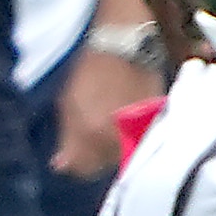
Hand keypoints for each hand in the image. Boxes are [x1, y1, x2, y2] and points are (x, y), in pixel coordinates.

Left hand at [55, 47, 156, 178]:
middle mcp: (118, 139)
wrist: (124, 46)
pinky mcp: (155, 123)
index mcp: (92, 134)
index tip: (71, 155)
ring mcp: (138, 132)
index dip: (75, 163)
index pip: (83, 169)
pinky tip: (123, 122)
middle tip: (89, 136)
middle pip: (104, 166)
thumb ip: (66, 139)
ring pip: (123, 156)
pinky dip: (130, 137)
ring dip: (113, 147)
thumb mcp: (68, 104)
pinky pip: (140, 142)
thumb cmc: (90, 71)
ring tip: (108, 126)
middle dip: (94, 156)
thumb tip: (60, 166)